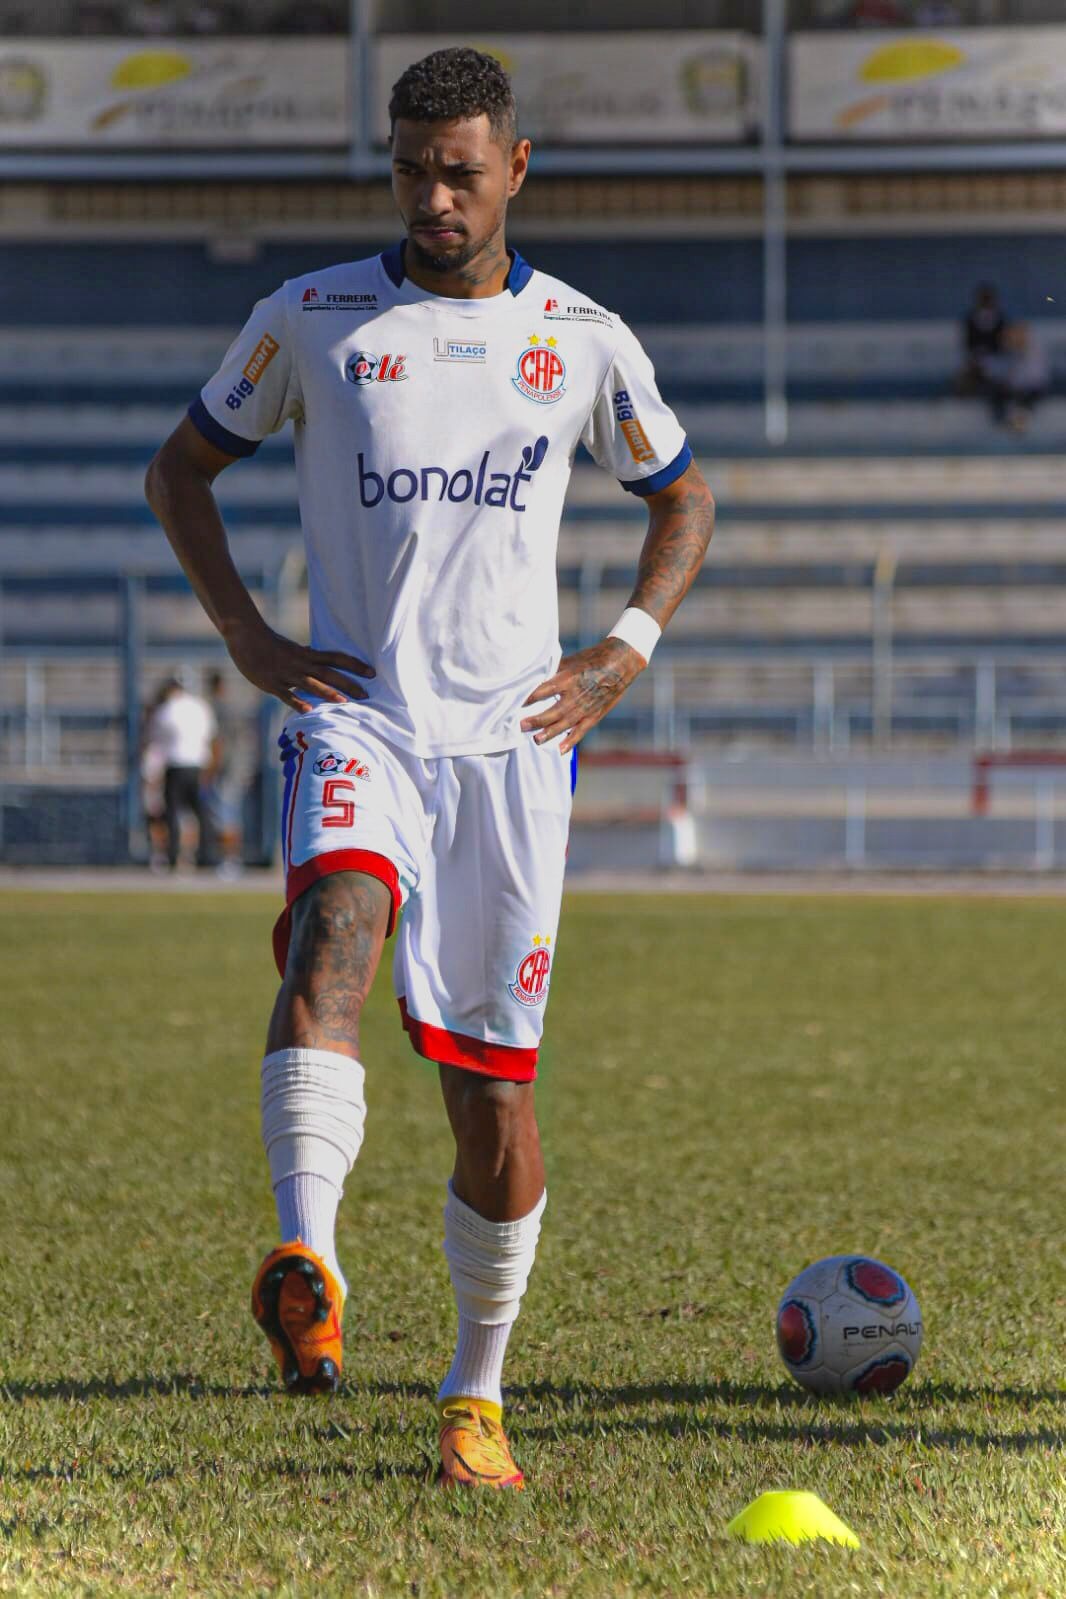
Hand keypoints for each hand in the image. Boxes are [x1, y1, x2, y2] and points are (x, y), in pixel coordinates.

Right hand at [224, 619, 374, 713]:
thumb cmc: (269, 644)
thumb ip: (306, 657)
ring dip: (328, 692)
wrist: (245, 635)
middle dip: (348, 683)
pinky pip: (286, 694)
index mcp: (307, 654)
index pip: (336, 658)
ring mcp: (286, 673)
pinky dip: (297, 701)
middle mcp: (300, 663)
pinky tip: (308, 710)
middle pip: (329, 673)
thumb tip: (320, 660)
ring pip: (310, 683)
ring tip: (344, 702)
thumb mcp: (292, 649)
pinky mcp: (271, 683)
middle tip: (367, 694)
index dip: (355, 665)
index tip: (372, 673)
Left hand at [520, 637, 643, 754]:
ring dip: (549, 733)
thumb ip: (553, 670)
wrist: (620, 663)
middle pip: (551, 712)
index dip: (528, 699)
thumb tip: (533, 675)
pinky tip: (560, 749)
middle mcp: (575, 696)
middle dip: (535, 720)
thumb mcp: (570, 661)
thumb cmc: (592, 659)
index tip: (515, 704)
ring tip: (536, 740)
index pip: (542, 691)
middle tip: (520, 725)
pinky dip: (571, 741)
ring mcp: (585, 708)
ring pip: (564, 724)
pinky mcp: (594, 715)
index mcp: (567, 679)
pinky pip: (581, 731)